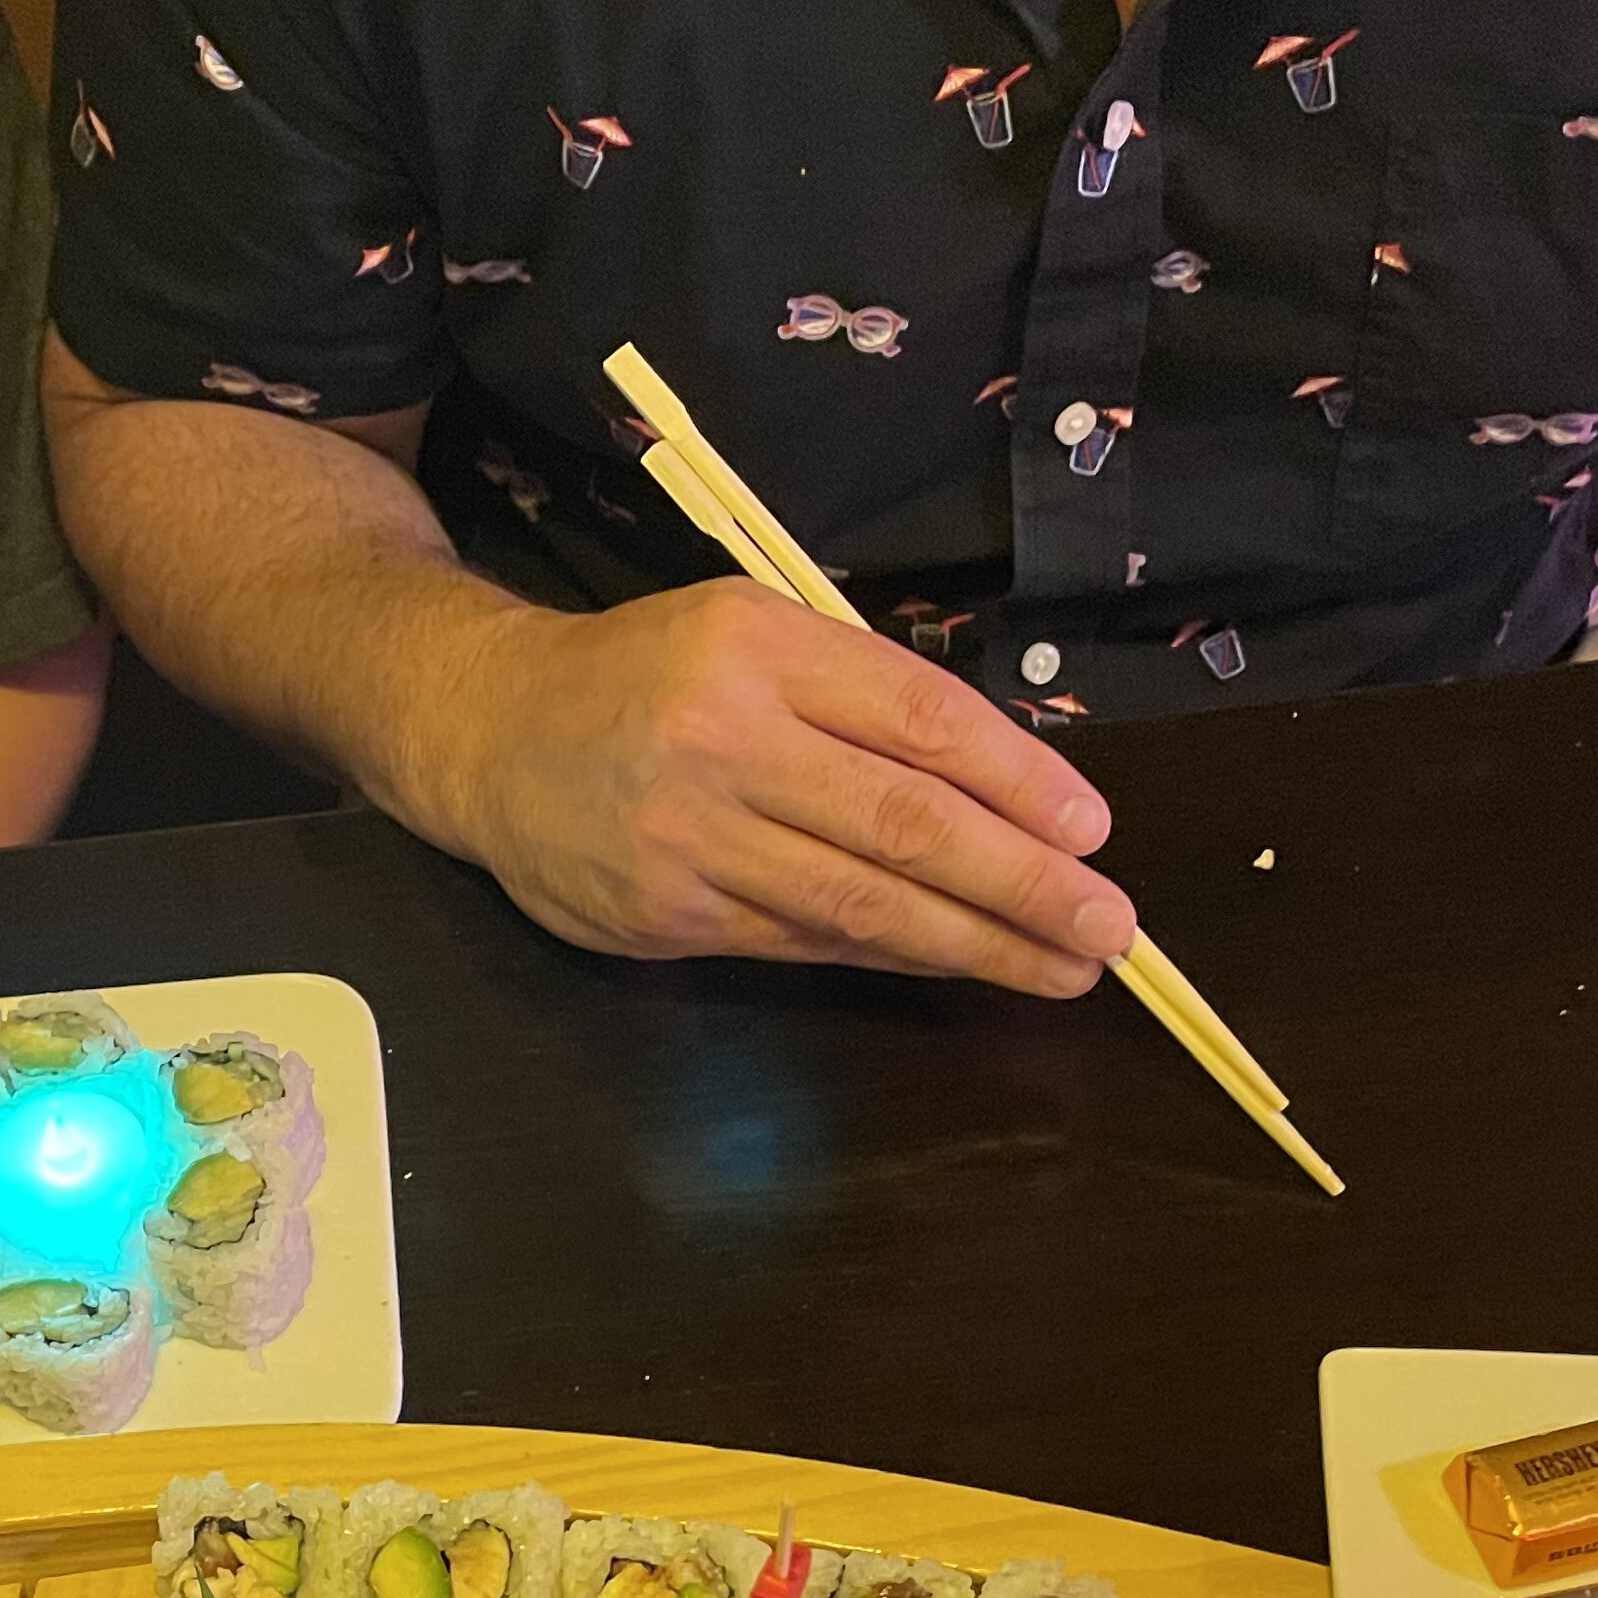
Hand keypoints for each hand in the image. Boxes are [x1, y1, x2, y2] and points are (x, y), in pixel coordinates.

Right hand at [439, 578, 1132, 993]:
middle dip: (1023, 883)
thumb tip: (1007, 782)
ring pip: (862, 902)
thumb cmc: (649, 674)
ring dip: (978, 943)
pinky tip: (957, 963)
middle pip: (904, 824)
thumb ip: (858, 691)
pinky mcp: (666, 914)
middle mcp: (724, 739)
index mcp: (758, 647)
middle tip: (1109, 926)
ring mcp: (690, 836)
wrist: (488, 732)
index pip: (919, 719)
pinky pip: (804, 940)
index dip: (1018, 781)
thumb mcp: (748, 630)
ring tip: (1061, 967)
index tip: (1092, 828)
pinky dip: (893, 953)